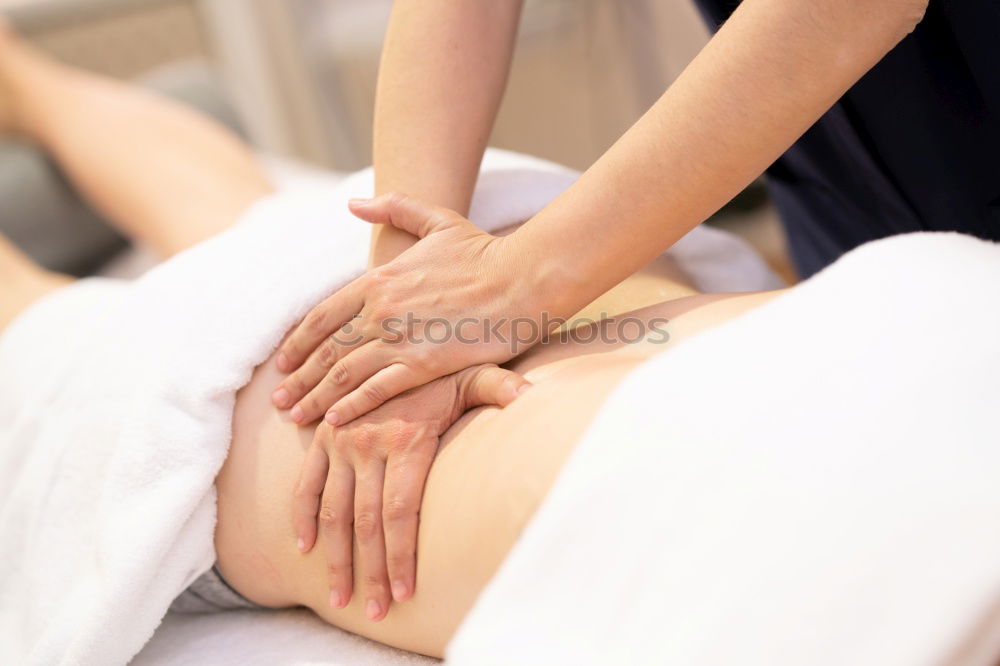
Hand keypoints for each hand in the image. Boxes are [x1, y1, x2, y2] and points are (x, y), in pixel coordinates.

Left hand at [271, 193, 552, 425]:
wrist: (523, 278)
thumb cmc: (485, 252)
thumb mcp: (437, 221)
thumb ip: (393, 208)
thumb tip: (353, 203)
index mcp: (379, 280)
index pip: (322, 316)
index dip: (297, 342)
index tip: (282, 362)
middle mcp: (381, 310)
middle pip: (325, 349)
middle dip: (298, 377)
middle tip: (278, 401)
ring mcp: (400, 338)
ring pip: (343, 373)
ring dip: (315, 398)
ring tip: (295, 417)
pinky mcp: (425, 364)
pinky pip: (378, 389)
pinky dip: (352, 406)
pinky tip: (335, 421)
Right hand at [292, 363, 530, 620]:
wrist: (389, 330)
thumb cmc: (443, 361)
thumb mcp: (473, 370)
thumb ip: (498, 387)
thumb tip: (531, 396)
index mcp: (407, 438)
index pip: (401, 511)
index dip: (401, 555)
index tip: (404, 595)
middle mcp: (369, 443)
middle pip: (366, 522)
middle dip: (371, 572)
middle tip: (375, 611)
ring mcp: (341, 441)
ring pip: (333, 511)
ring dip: (335, 558)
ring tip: (339, 597)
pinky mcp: (323, 438)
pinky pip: (306, 483)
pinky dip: (302, 517)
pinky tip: (305, 549)